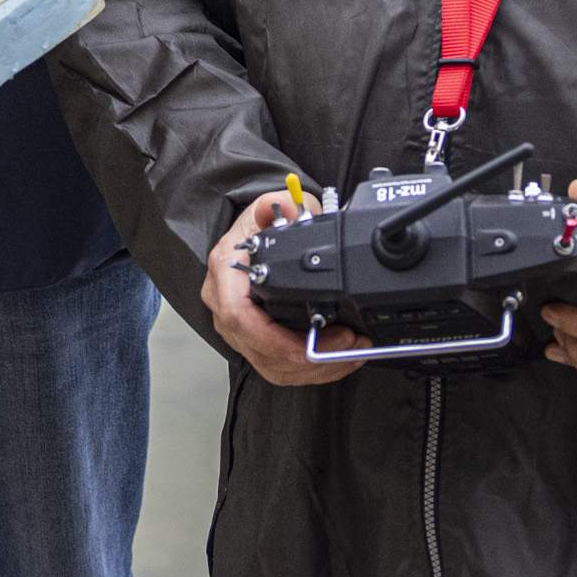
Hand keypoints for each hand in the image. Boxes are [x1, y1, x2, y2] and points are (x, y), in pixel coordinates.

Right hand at [204, 187, 367, 387]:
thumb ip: (277, 205)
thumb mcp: (268, 208)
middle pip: (261, 351)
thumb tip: (285, 208)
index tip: (314, 343)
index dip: (277, 340)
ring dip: (316, 368)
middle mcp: (224, 306)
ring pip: (273, 367)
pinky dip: (310, 371)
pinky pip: (278, 368)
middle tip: (350, 344)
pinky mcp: (252, 341)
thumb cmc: (258, 227)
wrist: (250, 239)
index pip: (240, 319)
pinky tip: (337, 360)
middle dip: (310, 357)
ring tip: (352, 353)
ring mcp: (236, 328)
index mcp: (225, 275)